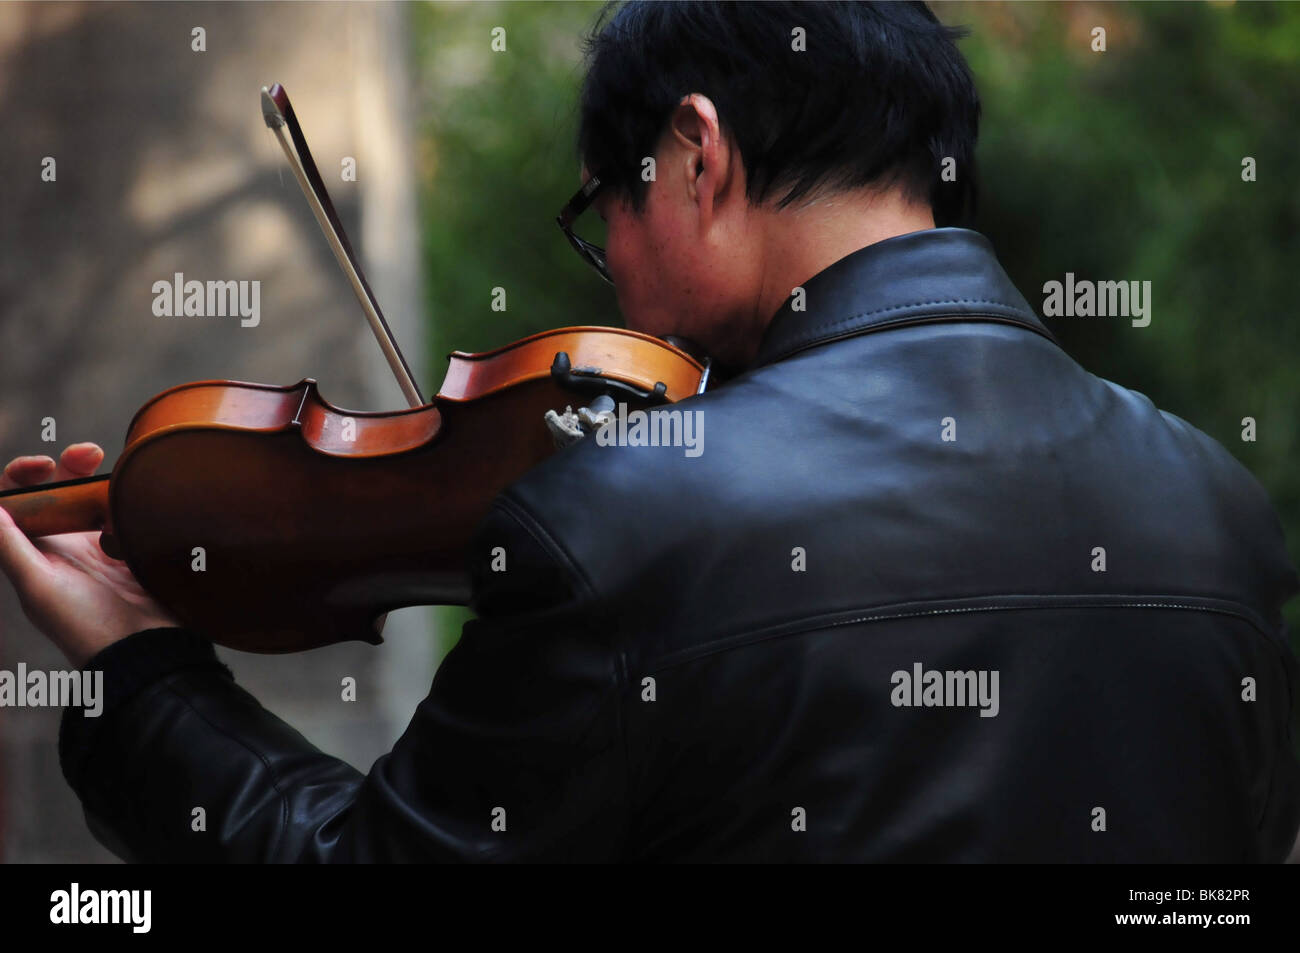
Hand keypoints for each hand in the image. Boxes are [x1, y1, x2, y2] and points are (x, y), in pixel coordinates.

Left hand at [0, 443, 177, 666]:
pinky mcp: (135, 551)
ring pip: (96, 499)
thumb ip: (10, 546)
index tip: (46, 464)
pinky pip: (130, 514)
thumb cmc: (87, 626)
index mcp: (34, 553)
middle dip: (69, 466)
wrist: (146, 649)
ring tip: (121, 476)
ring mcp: (102, 548)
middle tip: (91, 453)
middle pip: (58, 491)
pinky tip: (139, 507)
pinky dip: (132, 503)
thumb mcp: (38, 586)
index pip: (17, 503)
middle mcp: (64, 547)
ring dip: (103, 481)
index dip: (23, 476)